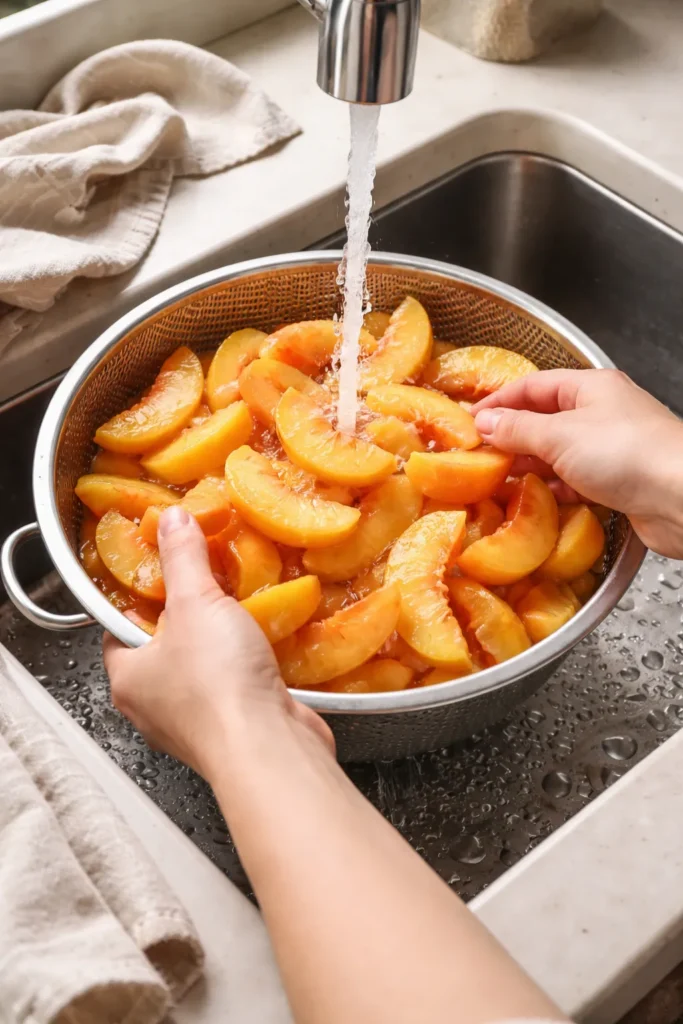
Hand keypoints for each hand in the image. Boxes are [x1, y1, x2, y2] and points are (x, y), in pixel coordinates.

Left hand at [103, 507, 333, 777]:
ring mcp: (194, 723)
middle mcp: (154, 707)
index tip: (161, 571)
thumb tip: (171, 519)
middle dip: (187, 616)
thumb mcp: (195, 602)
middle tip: (208, 583)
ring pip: (201, 668)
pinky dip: (247, 664)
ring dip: (221, 641)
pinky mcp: (234, 730)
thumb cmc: (217, 684)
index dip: (138, 597)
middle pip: (163, 647)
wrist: (269, 749)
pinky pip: (234, 686)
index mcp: (127, 679)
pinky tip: (265, 642)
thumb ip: (182, 558)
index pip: (119, 629)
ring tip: (240, 605)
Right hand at [473, 368, 682, 556]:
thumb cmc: (627, 453)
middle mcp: (602, 412)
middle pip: (546, 418)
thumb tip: (485, 423)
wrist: (682, 497)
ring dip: (531, 463)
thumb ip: (519, 429)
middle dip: (513, 435)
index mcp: (591, 387)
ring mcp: (611, 448)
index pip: (534, 385)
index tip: (470, 420)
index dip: (500, 401)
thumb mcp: (560, 435)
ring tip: (500, 476)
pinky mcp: (618, 481)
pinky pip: (575, 479)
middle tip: (480, 452)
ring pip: (559, 451)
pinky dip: (553, 486)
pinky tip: (536, 496)